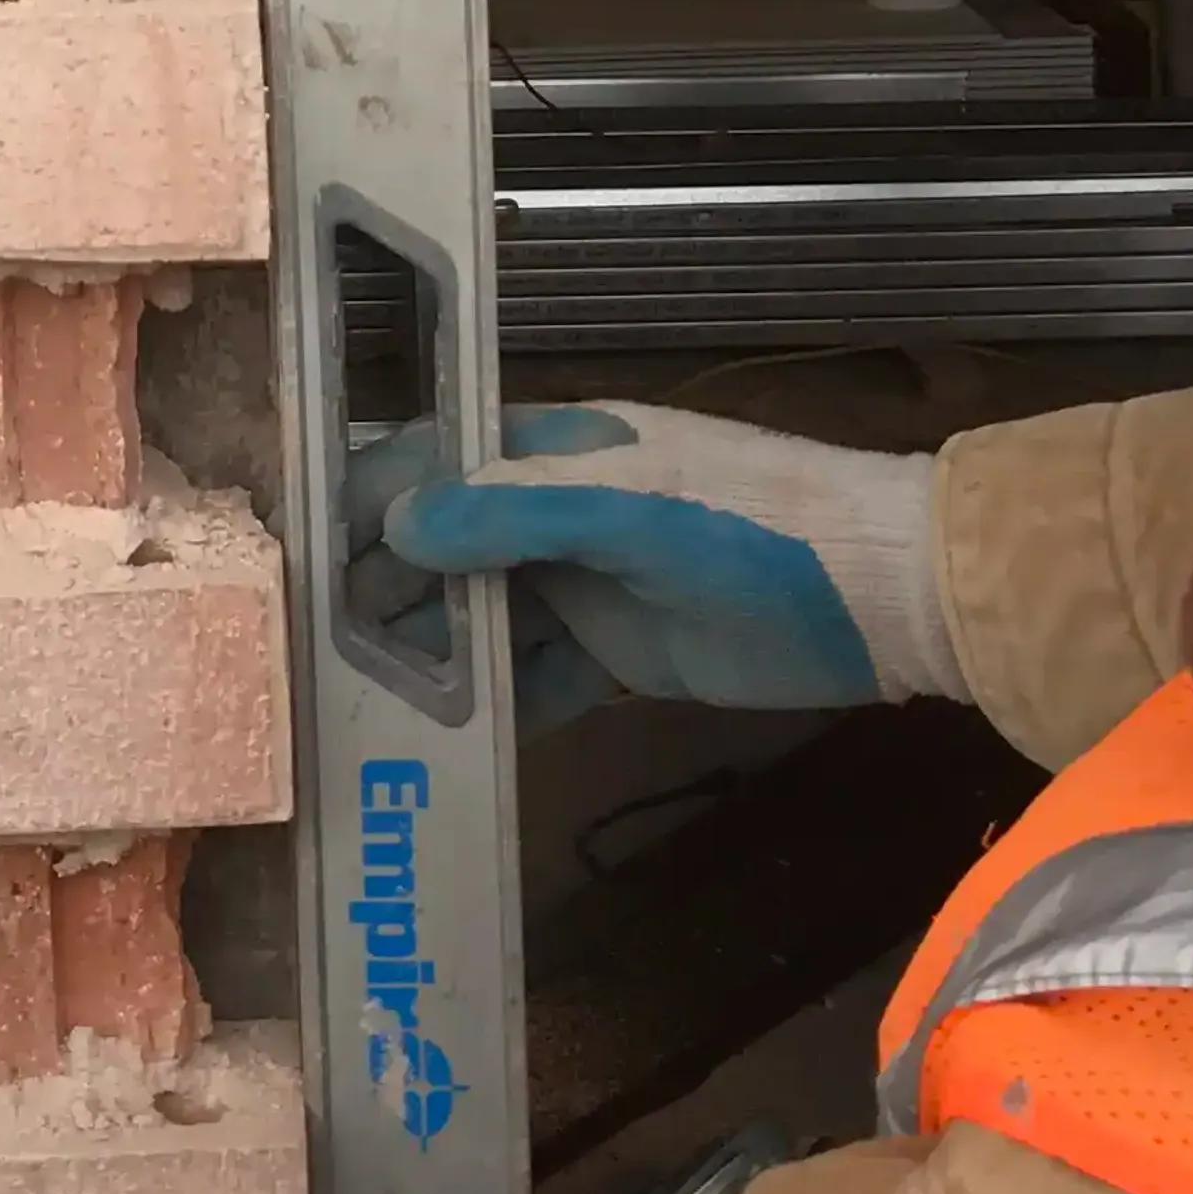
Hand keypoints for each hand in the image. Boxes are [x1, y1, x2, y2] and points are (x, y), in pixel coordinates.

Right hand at [375, 402, 963, 712]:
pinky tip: (439, 743)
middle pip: (444, 547)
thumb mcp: (636, 509)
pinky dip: (486, 707)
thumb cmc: (757, 526)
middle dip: (382, 592)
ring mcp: (586, 586)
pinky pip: (531, 680)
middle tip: (317, 657)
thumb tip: (399, 526)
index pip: (434, 464)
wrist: (886, 594)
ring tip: (361, 709)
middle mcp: (556, 513)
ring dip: (427, 657)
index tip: (306, 562)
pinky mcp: (619, 656)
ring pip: (480, 619)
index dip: (370, 505)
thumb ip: (517, 513)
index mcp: (557, 450)